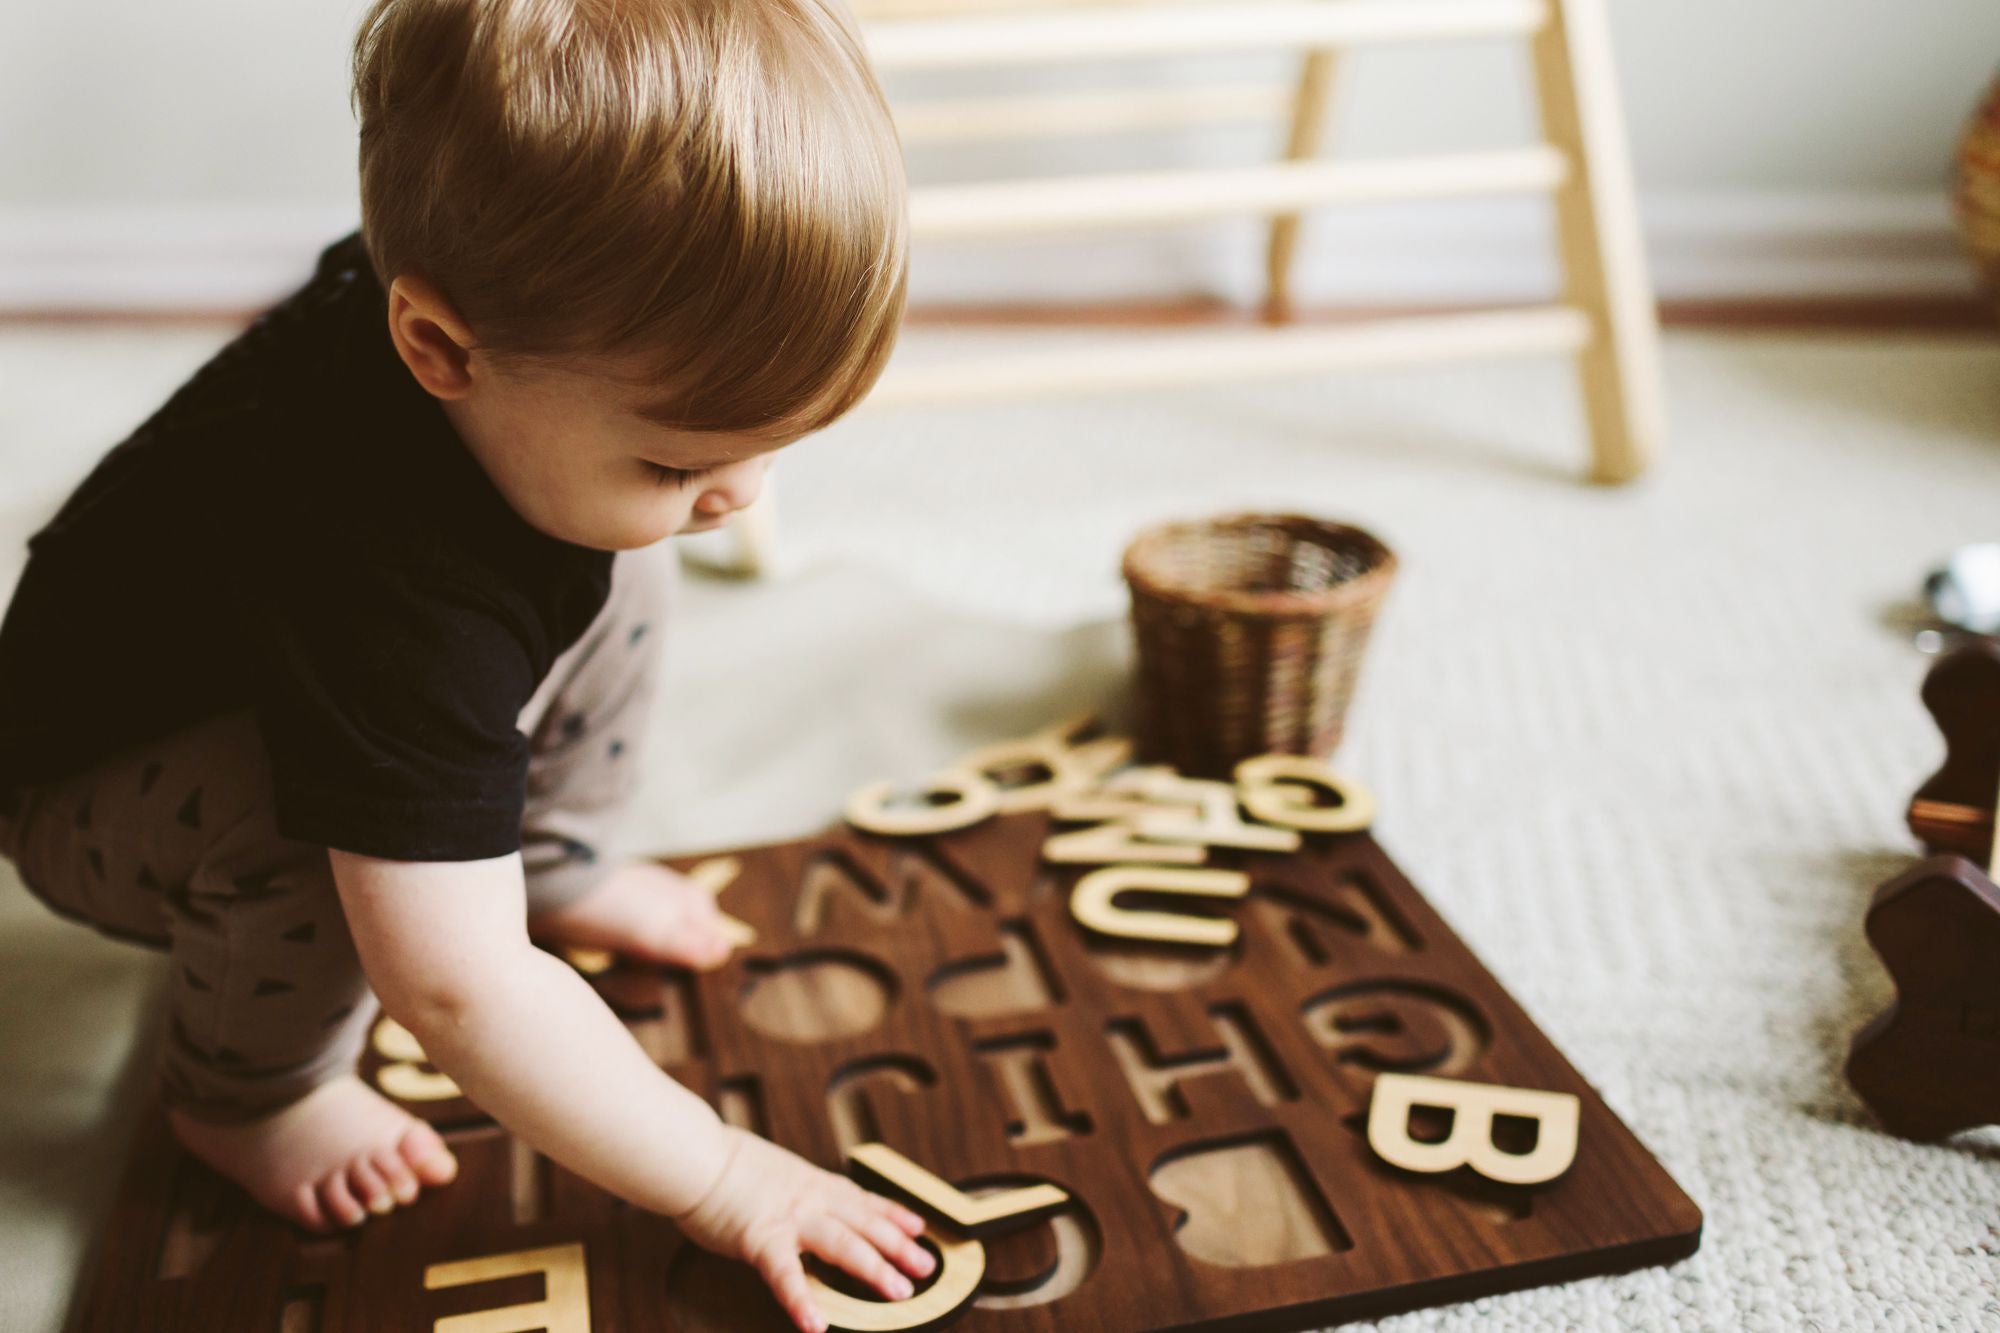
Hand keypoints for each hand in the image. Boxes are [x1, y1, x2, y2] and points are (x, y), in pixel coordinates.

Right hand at [675, 1127, 937, 1332]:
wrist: (695, 1155)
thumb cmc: (722, 1164)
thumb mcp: (772, 1170)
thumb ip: (793, 1189)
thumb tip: (803, 1202)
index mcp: (811, 1182)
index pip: (862, 1200)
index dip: (893, 1214)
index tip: (919, 1227)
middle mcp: (809, 1198)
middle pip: (864, 1223)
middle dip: (899, 1246)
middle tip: (926, 1266)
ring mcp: (789, 1219)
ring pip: (843, 1244)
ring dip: (875, 1268)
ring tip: (899, 1292)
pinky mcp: (761, 1239)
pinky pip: (787, 1276)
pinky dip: (803, 1301)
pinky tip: (816, 1325)